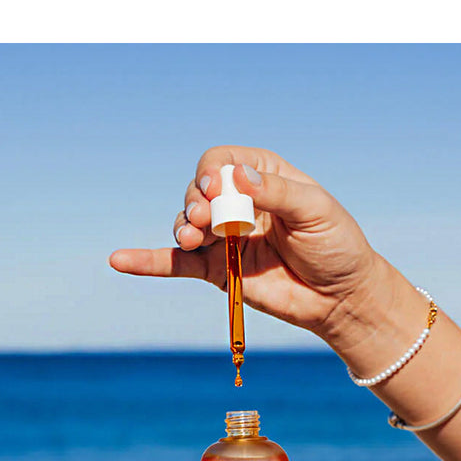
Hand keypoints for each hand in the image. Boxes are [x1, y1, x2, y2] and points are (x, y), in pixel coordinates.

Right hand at [109, 146, 410, 350]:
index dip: (210, 172)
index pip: (221, 162)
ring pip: (186, 226)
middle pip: (197, 193)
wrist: (341, 297)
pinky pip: (176, 265)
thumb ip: (276, 193)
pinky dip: (147, 262)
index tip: (213, 189)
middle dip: (195, 203)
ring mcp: (225, 238)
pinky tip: (118, 261)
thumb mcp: (316, 211)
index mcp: (263, 177)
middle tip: (207, 221)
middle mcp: (238, 204)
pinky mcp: (218, 272)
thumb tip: (234, 176)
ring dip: (183, 228)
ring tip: (193, 239)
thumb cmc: (337, 246)